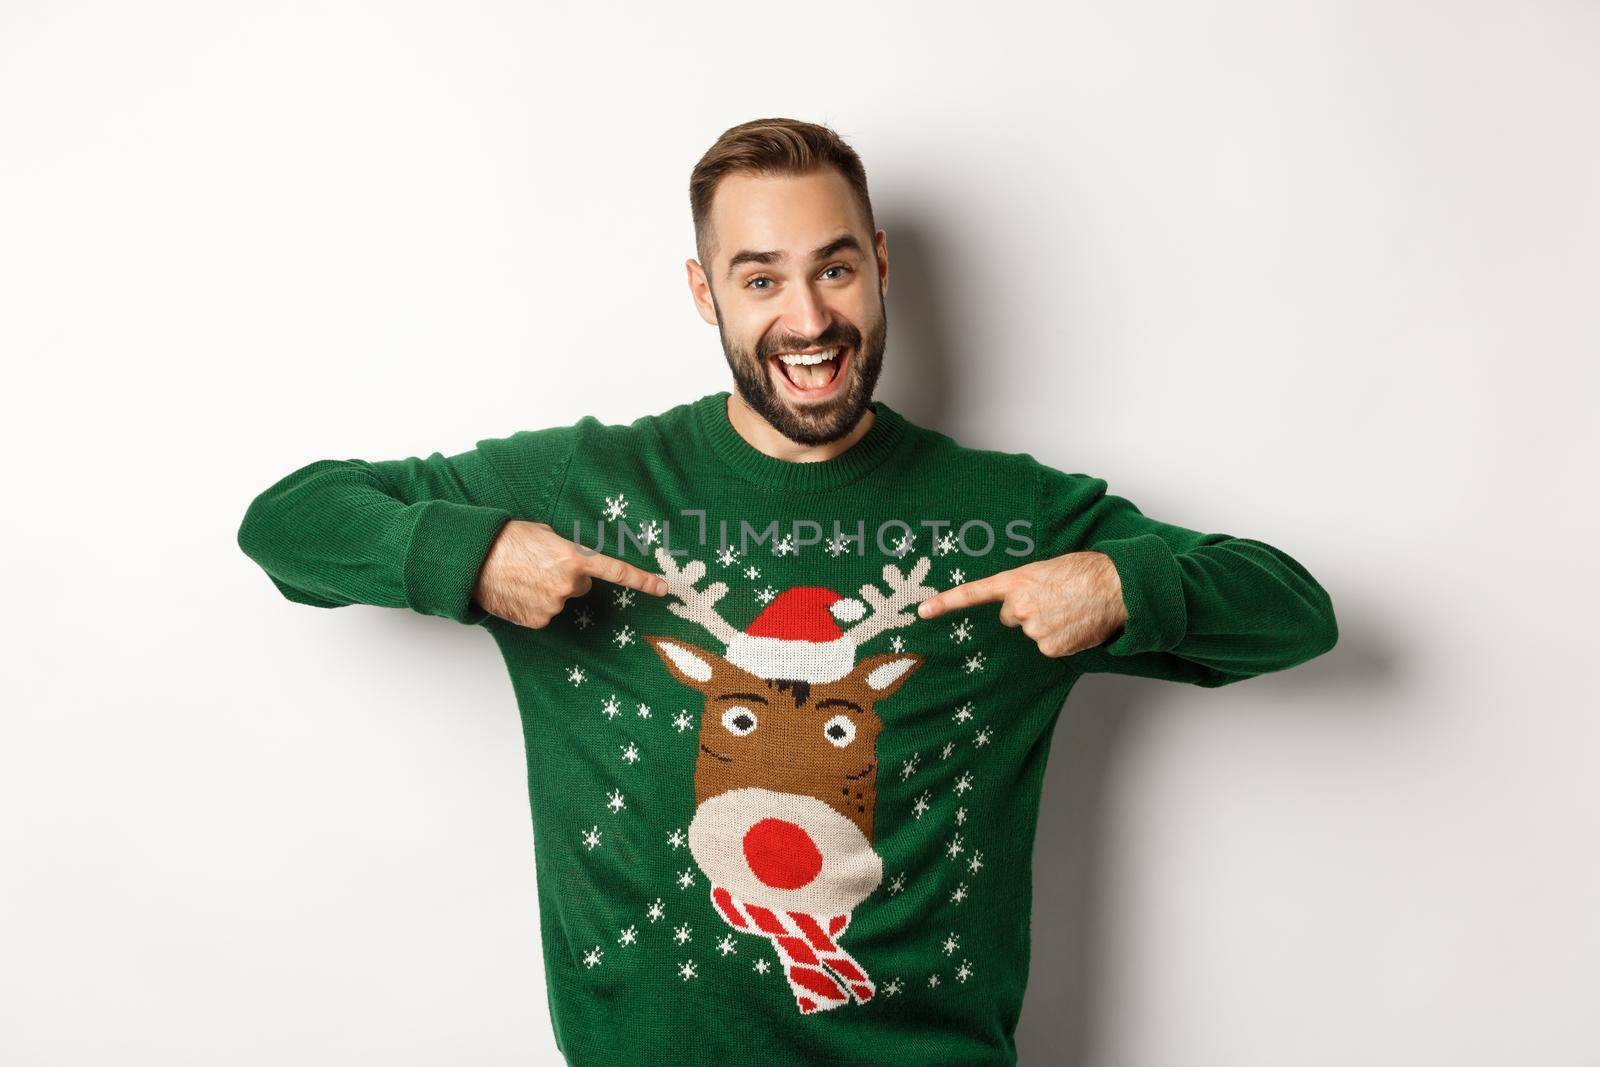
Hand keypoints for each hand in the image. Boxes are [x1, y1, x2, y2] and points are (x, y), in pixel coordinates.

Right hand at [473, 520, 665, 628]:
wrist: (475, 560)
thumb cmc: (509, 540)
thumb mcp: (545, 534)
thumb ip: (569, 549)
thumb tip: (578, 561)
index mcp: (573, 557)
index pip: (616, 571)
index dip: (641, 580)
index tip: (662, 589)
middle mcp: (567, 584)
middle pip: (582, 585)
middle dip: (569, 577)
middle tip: (542, 566)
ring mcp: (553, 605)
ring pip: (562, 599)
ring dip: (549, 590)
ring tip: (524, 577)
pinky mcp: (538, 620)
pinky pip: (546, 613)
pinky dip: (535, 604)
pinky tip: (519, 592)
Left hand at [916, 551, 1128, 657]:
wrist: (1115, 586)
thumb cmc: (1085, 571)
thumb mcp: (1047, 569)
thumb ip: (1025, 585)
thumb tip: (1017, 605)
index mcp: (1015, 581)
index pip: (972, 593)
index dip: (945, 603)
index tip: (921, 611)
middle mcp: (1018, 606)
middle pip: (1010, 617)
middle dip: (1026, 611)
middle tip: (1053, 600)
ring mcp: (1033, 629)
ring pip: (1032, 632)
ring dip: (1047, 624)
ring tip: (1070, 610)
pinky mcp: (1049, 648)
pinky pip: (1049, 647)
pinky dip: (1061, 639)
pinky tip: (1075, 625)